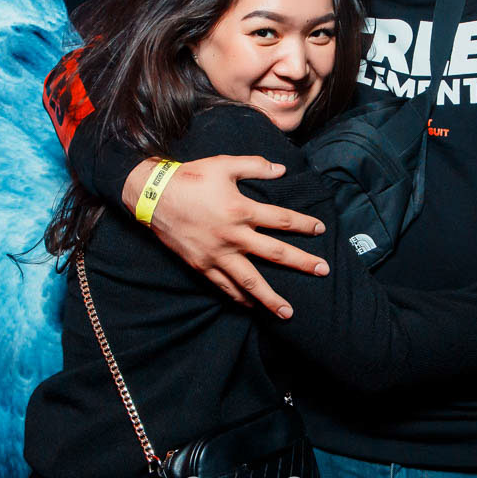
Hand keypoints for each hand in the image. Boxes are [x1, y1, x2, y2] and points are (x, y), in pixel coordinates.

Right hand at [121, 155, 328, 318]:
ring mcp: (217, 254)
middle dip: (302, 263)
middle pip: (274, 253)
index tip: (320, 229)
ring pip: (250, 281)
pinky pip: (224, 286)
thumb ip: (255, 166)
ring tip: (288, 312)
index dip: (303, 224)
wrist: (153, 196)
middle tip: (323, 271)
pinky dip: (239, 298)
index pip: (281, 219)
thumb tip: (281, 170)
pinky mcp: (202, 265)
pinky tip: (251, 306)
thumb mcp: (223, 164)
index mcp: (241, 210)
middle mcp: (233, 236)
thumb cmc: (190, 178)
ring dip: (270, 298)